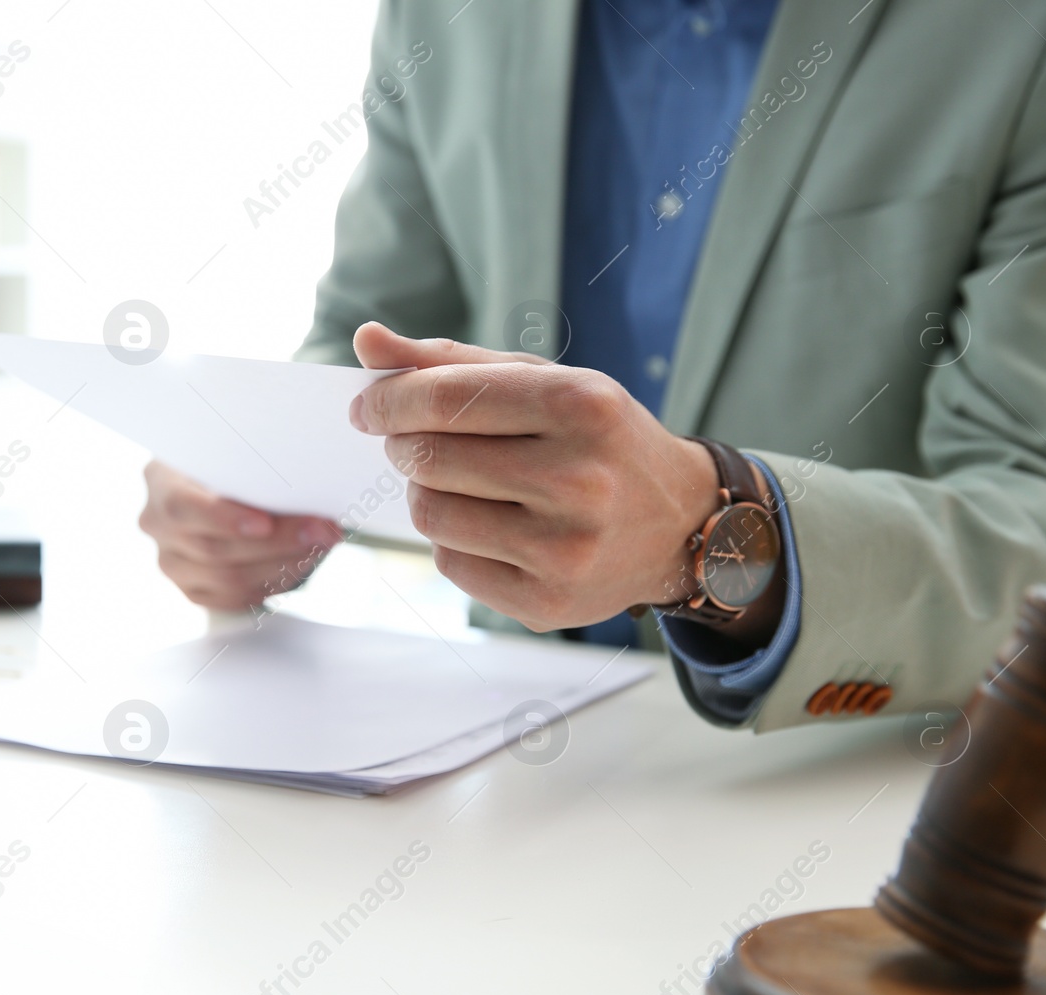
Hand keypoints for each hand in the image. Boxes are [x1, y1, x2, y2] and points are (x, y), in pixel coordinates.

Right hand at [139, 461, 343, 610]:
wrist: (221, 487)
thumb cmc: (231, 465)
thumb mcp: (235, 454)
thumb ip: (253, 467)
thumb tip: (304, 487)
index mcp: (160, 480)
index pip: (181, 508)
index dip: (224, 519)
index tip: (265, 524)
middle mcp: (156, 523)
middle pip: (214, 548)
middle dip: (277, 541)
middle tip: (320, 530)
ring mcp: (170, 561)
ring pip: (229, 578)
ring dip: (284, 563)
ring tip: (320, 545)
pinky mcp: (193, 589)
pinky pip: (236, 596)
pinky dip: (275, 581)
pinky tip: (301, 561)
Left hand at [349, 322, 720, 631]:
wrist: (679, 523)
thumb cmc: (597, 440)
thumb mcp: (546, 384)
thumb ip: (452, 363)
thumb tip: (366, 342)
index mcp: (581, 406)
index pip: (447, 399)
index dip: (389, 401)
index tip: (366, 406)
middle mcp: (579, 479)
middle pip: (429, 459)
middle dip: (404, 445)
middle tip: (414, 442)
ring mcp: (565, 549)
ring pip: (431, 514)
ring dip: (426, 493)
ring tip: (459, 483)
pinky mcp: (547, 602)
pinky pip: (450, 564)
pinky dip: (452, 540)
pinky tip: (490, 526)